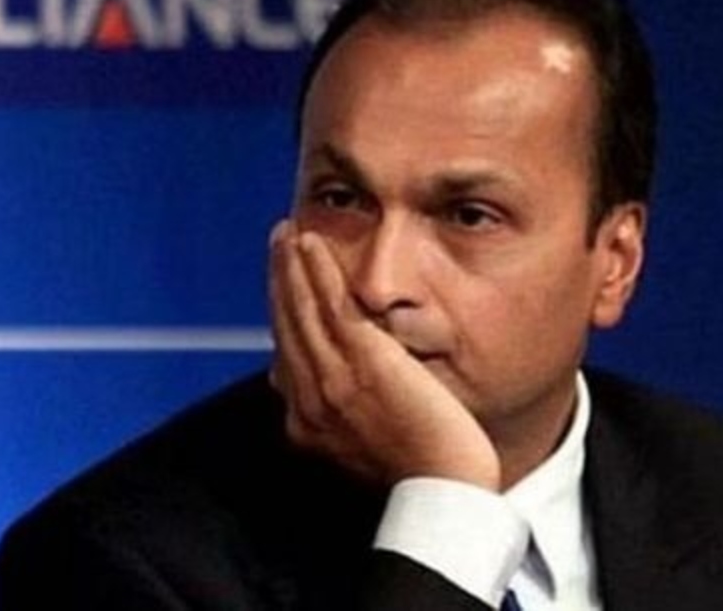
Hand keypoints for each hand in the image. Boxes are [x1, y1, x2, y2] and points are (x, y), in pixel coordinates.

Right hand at [268, 220, 500, 490]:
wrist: (443, 488)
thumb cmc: (421, 471)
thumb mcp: (368, 445)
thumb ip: (347, 416)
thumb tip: (329, 397)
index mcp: (309, 424)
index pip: (288, 356)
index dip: (283, 315)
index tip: (283, 286)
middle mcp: (311, 400)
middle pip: (287, 326)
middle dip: (280, 281)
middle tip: (279, 242)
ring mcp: (334, 379)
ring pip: (303, 309)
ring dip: (292, 267)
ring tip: (290, 234)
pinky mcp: (364, 361)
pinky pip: (332, 305)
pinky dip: (318, 272)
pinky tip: (313, 246)